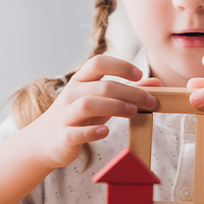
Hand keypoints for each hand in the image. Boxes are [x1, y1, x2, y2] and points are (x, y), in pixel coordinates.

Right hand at [25, 55, 157, 169]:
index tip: (139, 74)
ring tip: (133, 112)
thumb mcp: (103, 100)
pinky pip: (76, 132)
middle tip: (150, 101)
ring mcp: (65, 115)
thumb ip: (129, 90)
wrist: (47, 140)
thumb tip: (157, 83)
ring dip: (114, 107)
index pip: (98, 63)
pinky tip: (106, 132)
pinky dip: (92, 132)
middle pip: (102, 86)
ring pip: (87, 105)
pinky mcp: (63, 136)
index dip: (120, 66)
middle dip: (129, 92)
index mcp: (81, 80)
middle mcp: (71, 94)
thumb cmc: (81, 116)